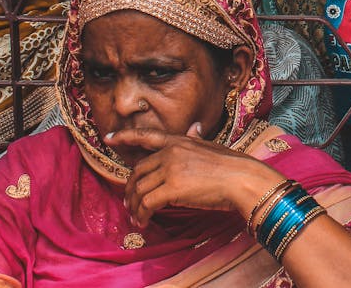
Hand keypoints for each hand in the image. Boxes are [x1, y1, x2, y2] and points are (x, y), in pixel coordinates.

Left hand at [107, 125, 285, 227]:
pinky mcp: (171, 189)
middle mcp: (170, 153)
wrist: (242, 178)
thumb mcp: (211, 147)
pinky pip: (147, 203)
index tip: (109, 138)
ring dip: (134, 205)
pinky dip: (142, 215)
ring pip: (140, 189)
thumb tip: (194, 127)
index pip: (146, 136)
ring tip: (136, 217)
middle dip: (130, 188)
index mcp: (179, 141)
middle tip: (129, 202)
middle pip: (138, 170)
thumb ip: (197, 140)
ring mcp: (170, 170)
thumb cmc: (231, 166)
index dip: (125, 136)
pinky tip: (144, 222)